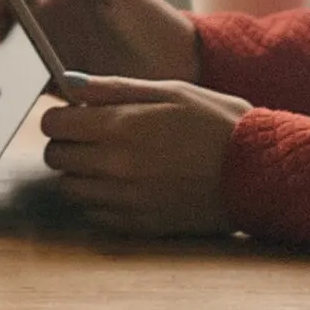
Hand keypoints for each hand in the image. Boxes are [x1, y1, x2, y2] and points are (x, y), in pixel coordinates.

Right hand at [0, 0, 199, 82]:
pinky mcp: (62, 85)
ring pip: (12, 46)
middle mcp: (55, 22)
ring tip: (0, 43)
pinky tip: (13, 76)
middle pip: (9, 13)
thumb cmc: (155, 21)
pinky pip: (30, 81)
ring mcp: (56, 53)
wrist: (181, 68)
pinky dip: (14, 79)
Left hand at [36, 74, 250, 237]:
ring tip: (109, 160)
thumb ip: (113, 88)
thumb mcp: (168, 90)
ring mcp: (126, 200)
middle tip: (91, 136)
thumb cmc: (215, 122)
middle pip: (55, 157)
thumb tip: (68, 84)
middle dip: (65, 143)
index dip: (59, 116)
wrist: (256, 172)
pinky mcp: (139, 225)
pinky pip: (95, 215)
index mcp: (120, 126)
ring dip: (80, 173)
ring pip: (70, 189)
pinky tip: (124, 185)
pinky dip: (99, 200)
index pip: (53, 124)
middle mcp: (116, 166)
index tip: (75, 114)